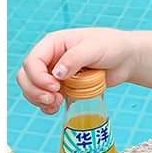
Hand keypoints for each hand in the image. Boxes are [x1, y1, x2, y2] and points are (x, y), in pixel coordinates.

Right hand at [16, 27, 136, 114]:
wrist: (126, 59)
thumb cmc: (112, 46)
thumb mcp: (95, 47)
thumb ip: (75, 58)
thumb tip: (56, 73)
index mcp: (53, 43)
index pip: (32, 61)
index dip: (38, 77)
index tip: (55, 86)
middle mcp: (50, 58)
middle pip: (26, 76)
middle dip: (34, 90)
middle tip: (53, 99)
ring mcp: (55, 74)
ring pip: (32, 89)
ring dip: (39, 100)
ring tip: (56, 104)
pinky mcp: (62, 87)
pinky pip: (45, 99)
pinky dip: (46, 106)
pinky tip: (56, 109)